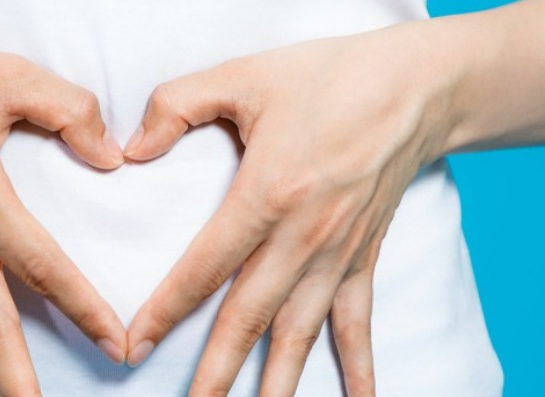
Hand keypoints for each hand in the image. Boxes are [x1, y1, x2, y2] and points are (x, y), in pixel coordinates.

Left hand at [123, 26, 456, 395]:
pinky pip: (358, 324)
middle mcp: (302, 238)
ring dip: (276, 383)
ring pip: (298, 333)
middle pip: (247, 318)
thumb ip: (177, 106)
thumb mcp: (243, 76)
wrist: (414, 87)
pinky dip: (359, 368)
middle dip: (215, 371)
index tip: (134, 346)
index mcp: (267, 195)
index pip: (204, 268)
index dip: (165, 310)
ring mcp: (336, 255)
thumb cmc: (327, 78)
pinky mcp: (363, 259)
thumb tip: (130, 149)